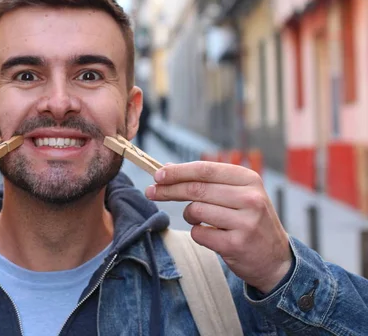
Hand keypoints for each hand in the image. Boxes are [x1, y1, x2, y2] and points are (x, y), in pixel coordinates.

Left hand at [145, 161, 291, 293]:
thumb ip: (207, 180)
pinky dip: (197, 233)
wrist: (276, 259)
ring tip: (199, 219)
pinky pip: (199, 233)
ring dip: (188, 215)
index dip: (178, 171)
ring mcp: (245, 222)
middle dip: (168, 190)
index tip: (158, 174)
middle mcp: (250, 198)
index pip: (205, 169)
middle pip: (196, 189)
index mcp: (249, 179)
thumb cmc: (249, 220)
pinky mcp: (237, 244)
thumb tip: (169, 168)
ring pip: (196, 211)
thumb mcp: (238, 194)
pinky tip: (210, 234)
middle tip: (151, 192)